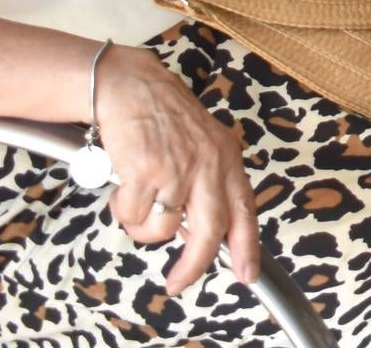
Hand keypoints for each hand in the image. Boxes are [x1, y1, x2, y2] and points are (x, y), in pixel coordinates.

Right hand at [93, 45, 260, 293]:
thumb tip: (196, 232)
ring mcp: (178, 170)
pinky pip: (133, 216)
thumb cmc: (162, 117)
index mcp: (226, 160)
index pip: (244, 211)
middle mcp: (208, 166)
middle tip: (177, 283)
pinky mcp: (146, 173)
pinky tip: (123, 186)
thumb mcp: (201, 145)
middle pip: (208, 233)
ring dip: (143, 226)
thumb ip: (207, 184)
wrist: (130, 86)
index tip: (247, 275)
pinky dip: (123, 210)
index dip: (247, 247)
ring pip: (161, 230)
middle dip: (192, 266)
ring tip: (136, 199)